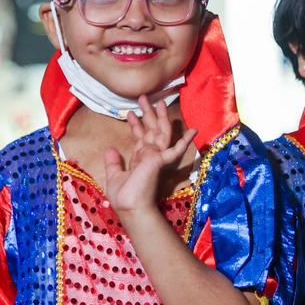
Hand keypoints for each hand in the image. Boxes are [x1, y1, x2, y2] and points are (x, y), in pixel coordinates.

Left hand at [103, 96, 196, 217]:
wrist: (130, 207)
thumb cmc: (123, 196)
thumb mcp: (114, 176)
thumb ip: (114, 163)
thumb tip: (111, 149)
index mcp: (140, 160)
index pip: (139, 138)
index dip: (136, 125)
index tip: (131, 113)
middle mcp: (149, 156)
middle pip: (150, 130)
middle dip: (148, 114)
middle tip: (143, 98)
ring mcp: (156, 157)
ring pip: (161, 132)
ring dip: (160, 117)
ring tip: (158, 101)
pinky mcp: (161, 160)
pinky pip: (175, 149)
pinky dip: (185, 140)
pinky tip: (193, 130)